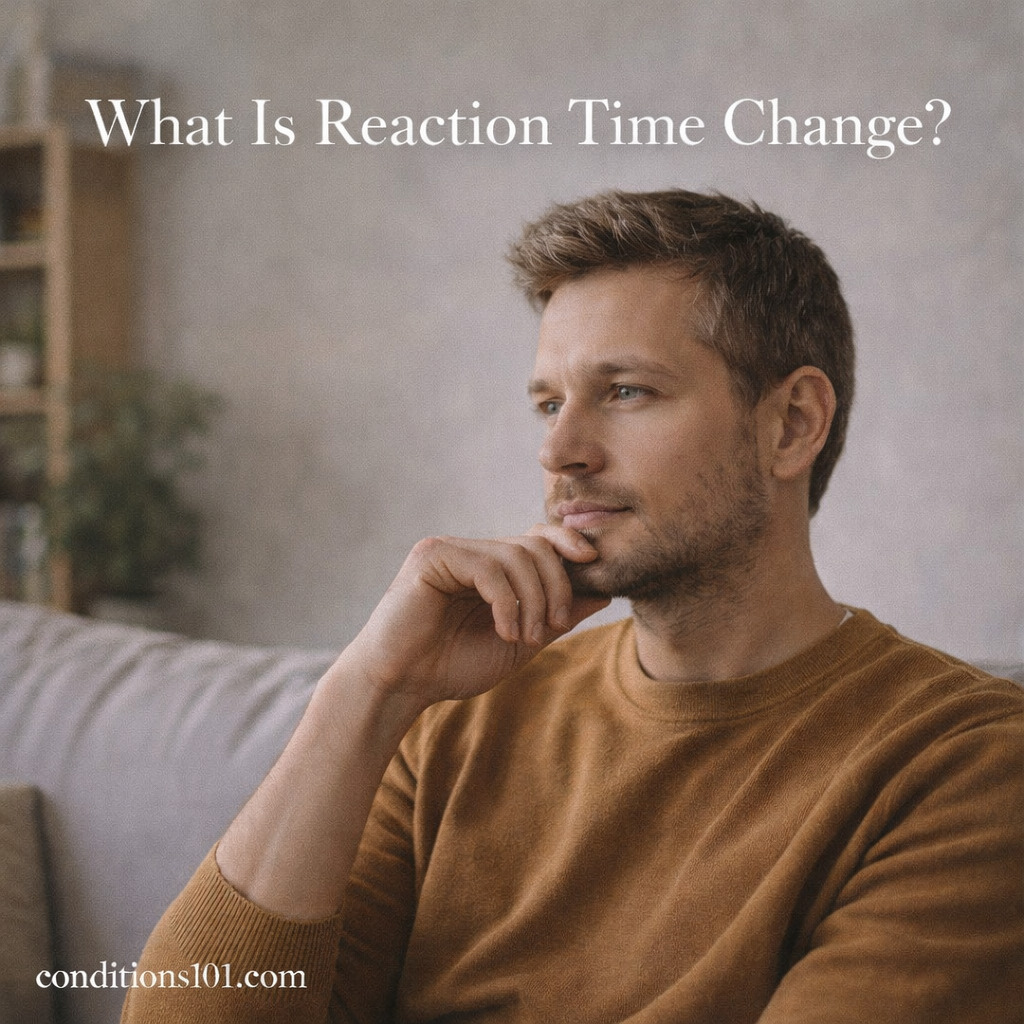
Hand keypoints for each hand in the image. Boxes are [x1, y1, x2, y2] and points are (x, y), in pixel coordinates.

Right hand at [336, 525, 610, 710]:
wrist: (401, 685)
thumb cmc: (452, 666)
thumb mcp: (520, 641)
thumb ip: (557, 616)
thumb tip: (604, 592)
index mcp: (491, 566)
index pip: (538, 537)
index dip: (568, 543)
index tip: (593, 562)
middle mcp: (471, 551)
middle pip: (535, 545)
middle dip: (556, 586)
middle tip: (553, 626)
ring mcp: (450, 550)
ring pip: (516, 555)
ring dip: (533, 601)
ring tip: (526, 637)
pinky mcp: (432, 557)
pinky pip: (488, 568)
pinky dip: (506, 602)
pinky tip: (505, 631)